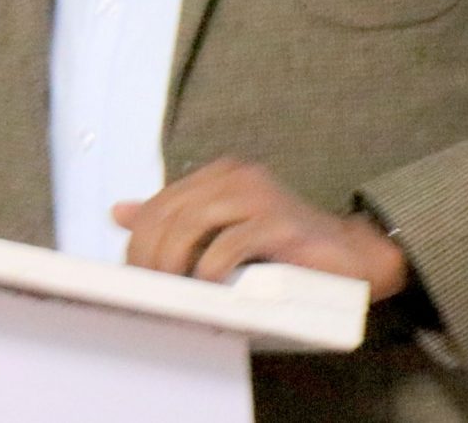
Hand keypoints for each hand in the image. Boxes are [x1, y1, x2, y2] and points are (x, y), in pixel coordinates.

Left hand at [113, 159, 410, 300]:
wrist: (347, 254)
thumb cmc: (282, 246)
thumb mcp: (221, 228)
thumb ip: (176, 218)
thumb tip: (120, 212)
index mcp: (218, 175)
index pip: (159, 204)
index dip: (139, 242)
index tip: (135, 279)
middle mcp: (236, 177)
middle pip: (169, 213)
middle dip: (149, 256)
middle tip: (148, 290)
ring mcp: (259, 196)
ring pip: (192, 223)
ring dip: (172, 262)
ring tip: (171, 291)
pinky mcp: (279, 223)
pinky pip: (229, 244)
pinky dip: (210, 269)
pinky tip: (208, 286)